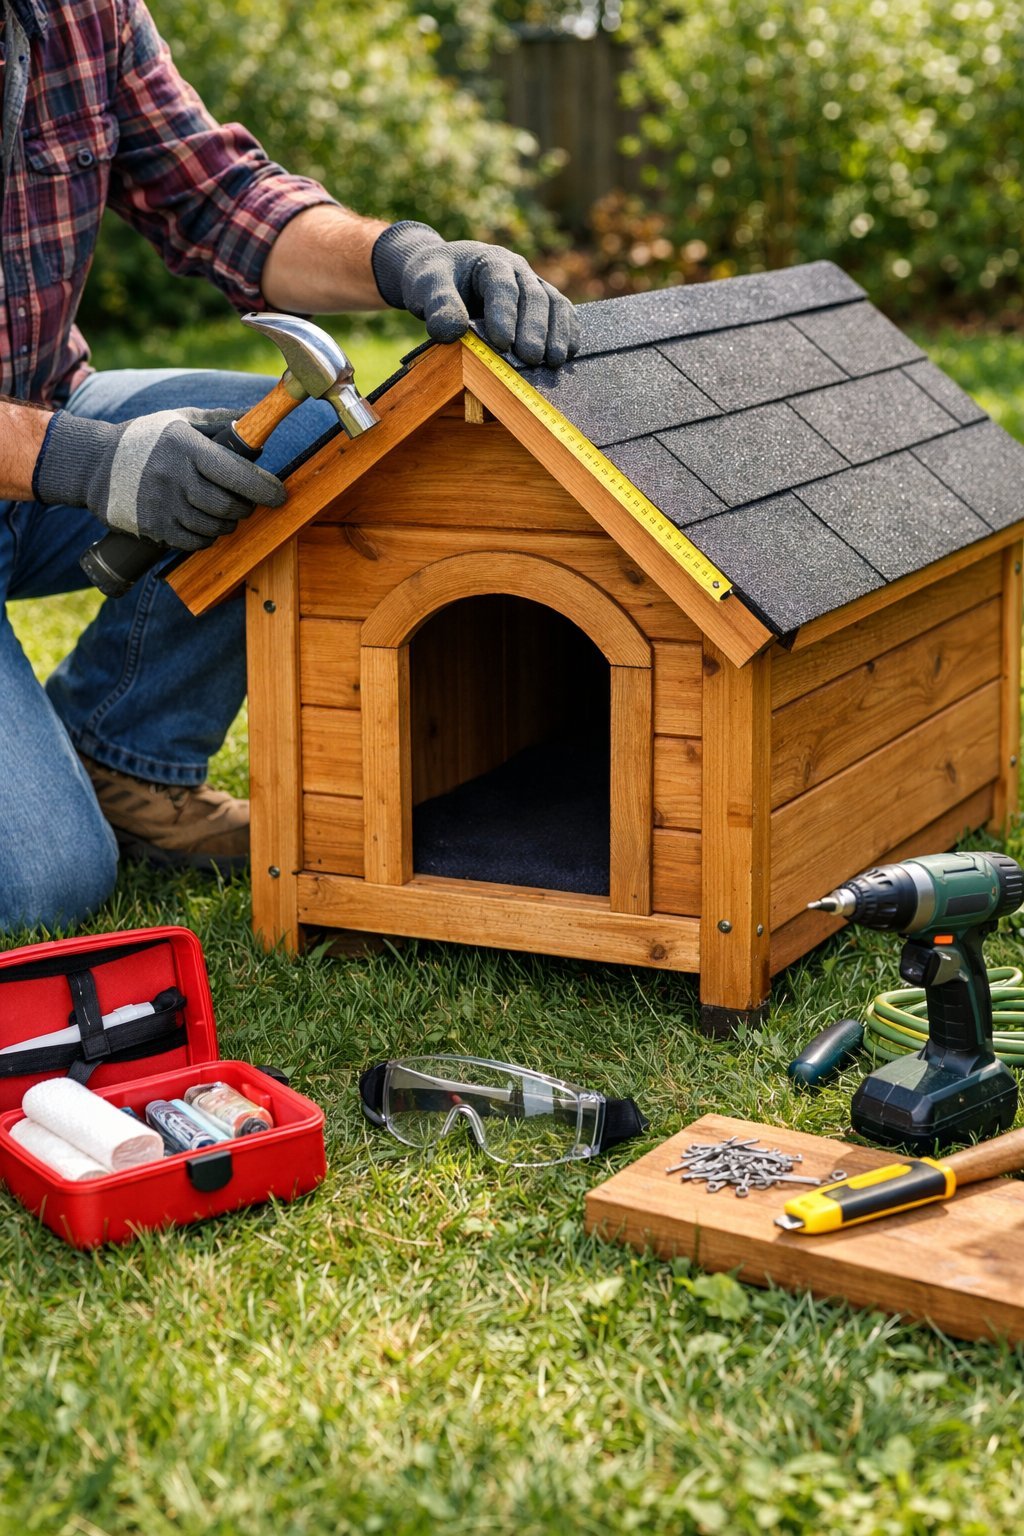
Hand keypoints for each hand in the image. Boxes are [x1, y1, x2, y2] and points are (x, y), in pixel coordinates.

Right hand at [33, 407, 286, 551]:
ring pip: (214, 527)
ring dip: (228, 524)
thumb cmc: (146, 439)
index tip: (280, 495)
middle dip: (246, 508)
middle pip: (228, 506)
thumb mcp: (180, 420)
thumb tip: (256, 418)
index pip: (236, 474)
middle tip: (247, 503)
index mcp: (187, 448)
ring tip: (225, 512)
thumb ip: (220, 421)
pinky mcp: (154, 527)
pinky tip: (206, 525)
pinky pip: (195, 542)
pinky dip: (208, 537)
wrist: (95, 464)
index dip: (264, 489)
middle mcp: (175, 478)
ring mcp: (163, 505)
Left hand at [371, 221, 578, 368]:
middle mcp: (518, 269)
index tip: (502, 343)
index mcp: (490, 261)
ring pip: (553, 303)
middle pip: (533, 295)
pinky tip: (566, 354)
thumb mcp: (426, 287)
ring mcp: (533, 285)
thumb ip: (437, 305)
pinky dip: (566, 332)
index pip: (502, 285)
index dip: (504, 313)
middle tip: (531, 358)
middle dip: (534, 329)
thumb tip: (451, 332)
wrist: (444, 273)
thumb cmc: (434, 280)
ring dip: (556, 333)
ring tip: (553, 361)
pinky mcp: (541, 303)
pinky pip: (561, 312)